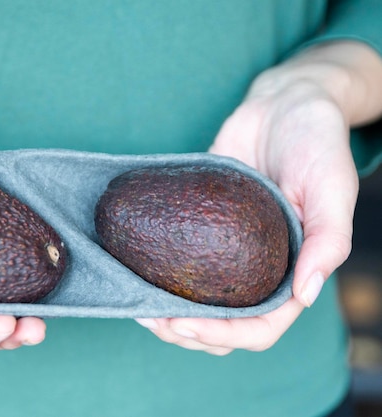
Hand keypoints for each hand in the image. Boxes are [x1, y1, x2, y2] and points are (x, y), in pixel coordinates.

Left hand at [136, 41, 381, 354]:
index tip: (185, 325)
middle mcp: (259, 268)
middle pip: (223, 324)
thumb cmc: (317, 141)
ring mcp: (228, 251)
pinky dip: (158, 276)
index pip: (261, 326)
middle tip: (150, 317)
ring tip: (135, 303)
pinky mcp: (203, 228)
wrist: (283, 104)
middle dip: (187, 331)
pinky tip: (132, 271)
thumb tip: (306, 295)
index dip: (224, 335)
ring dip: (167, 313)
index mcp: (293, 270)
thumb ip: (329, 239)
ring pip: (198, 302)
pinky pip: (180, 263)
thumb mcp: (332, 185)